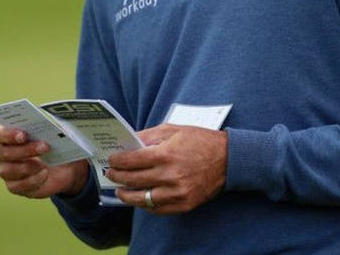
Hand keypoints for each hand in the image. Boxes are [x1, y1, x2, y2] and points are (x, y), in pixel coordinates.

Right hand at [0, 125, 88, 198]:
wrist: (65, 168)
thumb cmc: (57, 145)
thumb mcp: (56, 134)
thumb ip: (51, 126)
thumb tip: (55, 122)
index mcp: (10, 136)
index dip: (7, 134)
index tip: (23, 135)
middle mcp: (4, 154)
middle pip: (1, 152)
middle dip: (23, 150)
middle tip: (44, 146)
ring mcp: (8, 171)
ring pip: (6, 170)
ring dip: (26, 167)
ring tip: (44, 164)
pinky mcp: (16, 186)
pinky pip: (17, 186)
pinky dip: (32, 180)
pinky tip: (44, 174)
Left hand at [106, 124, 226, 214]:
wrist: (229, 159)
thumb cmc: (201, 141)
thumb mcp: (175, 130)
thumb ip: (150, 135)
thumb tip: (130, 142)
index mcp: (166, 154)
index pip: (131, 160)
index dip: (117, 161)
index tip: (111, 160)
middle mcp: (170, 175)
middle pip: (133, 180)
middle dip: (117, 177)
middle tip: (110, 174)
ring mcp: (177, 192)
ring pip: (142, 199)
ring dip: (127, 195)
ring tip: (120, 190)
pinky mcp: (184, 204)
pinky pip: (157, 209)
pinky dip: (146, 204)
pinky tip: (140, 198)